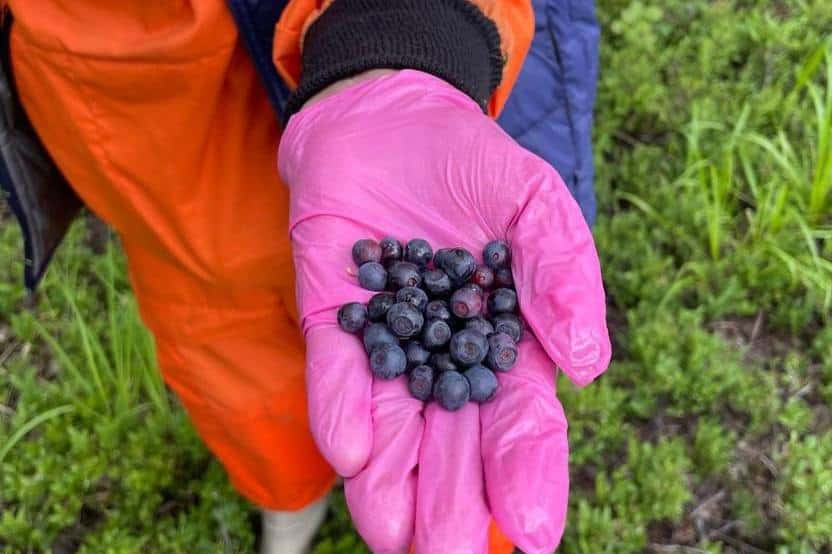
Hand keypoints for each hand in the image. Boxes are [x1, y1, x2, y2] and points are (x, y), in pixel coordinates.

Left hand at [279, 70, 609, 552]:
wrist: (389, 120)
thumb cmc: (473, 166)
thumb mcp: (537, 206)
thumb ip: (564, 277)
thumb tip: (587, 366)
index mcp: (506, 348)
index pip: (521, 427)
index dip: (527, 475)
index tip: (531, 527)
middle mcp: (444, 362)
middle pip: (452, 448)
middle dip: (452, 506)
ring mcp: (385, 345)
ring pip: (390, 430)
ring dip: (390, 484)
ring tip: (396, 536)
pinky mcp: (331, 319)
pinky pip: (336, 371)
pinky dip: (342, 408)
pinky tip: (353, 452)